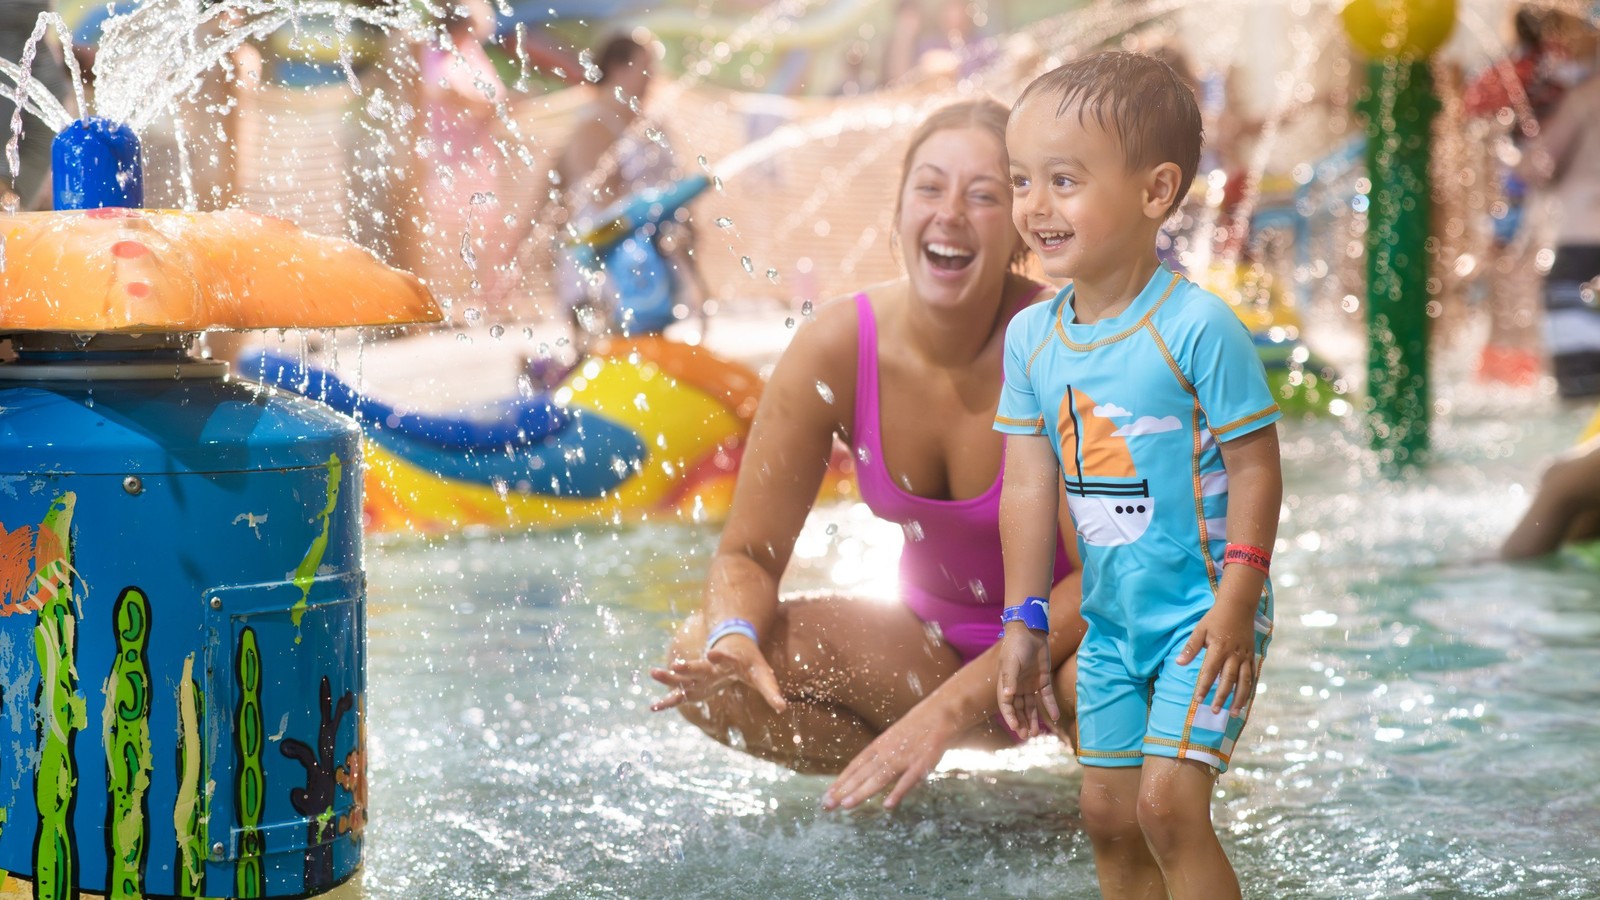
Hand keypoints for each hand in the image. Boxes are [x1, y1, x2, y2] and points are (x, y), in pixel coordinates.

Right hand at [648, 634, 786, 713]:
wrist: (733, 644)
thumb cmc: (749, 661)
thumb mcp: (762, 674)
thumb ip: (770, 691)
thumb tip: (783, 708)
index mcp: (728, 660)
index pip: (724, 657)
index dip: (720, 656)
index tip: (712, 653)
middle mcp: (710, 665)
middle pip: (697, 666)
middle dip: (687, 667)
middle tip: (676, 665)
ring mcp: (699, 674)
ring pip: (682, 676)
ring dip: (669, 677)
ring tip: (653, 674)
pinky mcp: (694, 684)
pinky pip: (679, 693)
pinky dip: (668, 700)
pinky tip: (653, 708)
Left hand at [821, 701, 959, 810]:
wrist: (942, 712)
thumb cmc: (918, 727)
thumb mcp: (894, 737)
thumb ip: (881, 754)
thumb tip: (866, 770)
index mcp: (880, 745)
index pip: (856, 765)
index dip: (841, 781)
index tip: (827, 796)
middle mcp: (888, 751)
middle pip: (862, 773)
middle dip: (844, 790)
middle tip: (827, 805)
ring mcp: (905, 757)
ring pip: (880, 777)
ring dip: (862, 791)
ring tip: (846, 805)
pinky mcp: (923, 762)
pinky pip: (909, 779)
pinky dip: (899, 792)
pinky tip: (888, 805)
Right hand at [995, 623, 1057, 739]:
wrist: (1030, 631)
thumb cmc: (1016, 646)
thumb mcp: (1011, 662)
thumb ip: (1010, 679)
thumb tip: (1007, 695)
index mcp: (1006, 684)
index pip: (1006, 705)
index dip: (1010, 717)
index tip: (1015, 728)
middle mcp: (1017, 687)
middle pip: (1019, 709)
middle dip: (1022, 722)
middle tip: (1027, 735)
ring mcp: (1030, 684)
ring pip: (1032, 706)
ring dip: (1033, 719)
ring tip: (1036, 732)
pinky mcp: (1043, 680)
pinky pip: (1046, 696)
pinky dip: (1050, 706)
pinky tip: (1054, 717)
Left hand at [1176, 602, 1256, 715]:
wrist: (1238, 607)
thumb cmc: (1216, 618)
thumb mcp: (1200, 630)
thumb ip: (1191, 648)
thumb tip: (1179, 663)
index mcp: (1219, 648)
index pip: (1210, 672)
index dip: (1203, 686)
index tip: (1198, 700)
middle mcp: (1234, 655)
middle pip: (1228, 680)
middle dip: (1222, 697)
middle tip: (1215, 711)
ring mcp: (1245, 656)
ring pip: (1244, 681)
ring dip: (1240, 698)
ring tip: (1234, 713)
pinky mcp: (1252, 656)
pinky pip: (1252, 675)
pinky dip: (1250, 689)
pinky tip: (1246, 700)